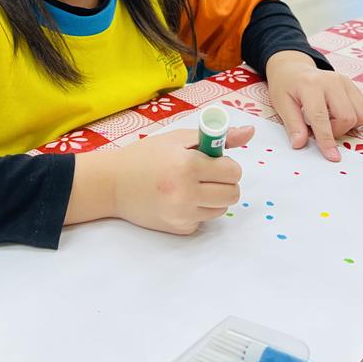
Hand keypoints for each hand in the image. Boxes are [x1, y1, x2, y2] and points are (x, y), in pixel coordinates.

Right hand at [109, 125, 253, 234]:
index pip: (233, 171)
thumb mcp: (178, 139)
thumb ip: (216, 137)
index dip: (226, 164)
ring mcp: (182, 214)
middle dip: (225, 182)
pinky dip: (198, 210)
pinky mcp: (178, 228)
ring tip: (191, 186)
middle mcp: (186, 192)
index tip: (212, 161)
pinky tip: (179, 200)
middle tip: (206, 175)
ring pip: (221, 208)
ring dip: (213, 197)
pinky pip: (204, 220)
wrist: (112, 184)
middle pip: (233, 193)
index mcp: (187, 165)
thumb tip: (250, 132)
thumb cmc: (145, 156)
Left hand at [265, 51, 362, 161]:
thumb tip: (300, 144)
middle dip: (335, 131)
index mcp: (310, 85)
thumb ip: (292, 125)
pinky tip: (338, 115)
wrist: (293, 69)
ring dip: (346, 126)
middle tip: (320, 128)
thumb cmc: (286, 87)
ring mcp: (345, 82)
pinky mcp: (353, 86)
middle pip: (347, 117)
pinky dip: (355, 119)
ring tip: (330, 120)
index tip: (332, 157)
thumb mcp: (281, 104)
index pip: (321, 117)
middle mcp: (332, 81)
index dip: (326, 140)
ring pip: (360, 115)